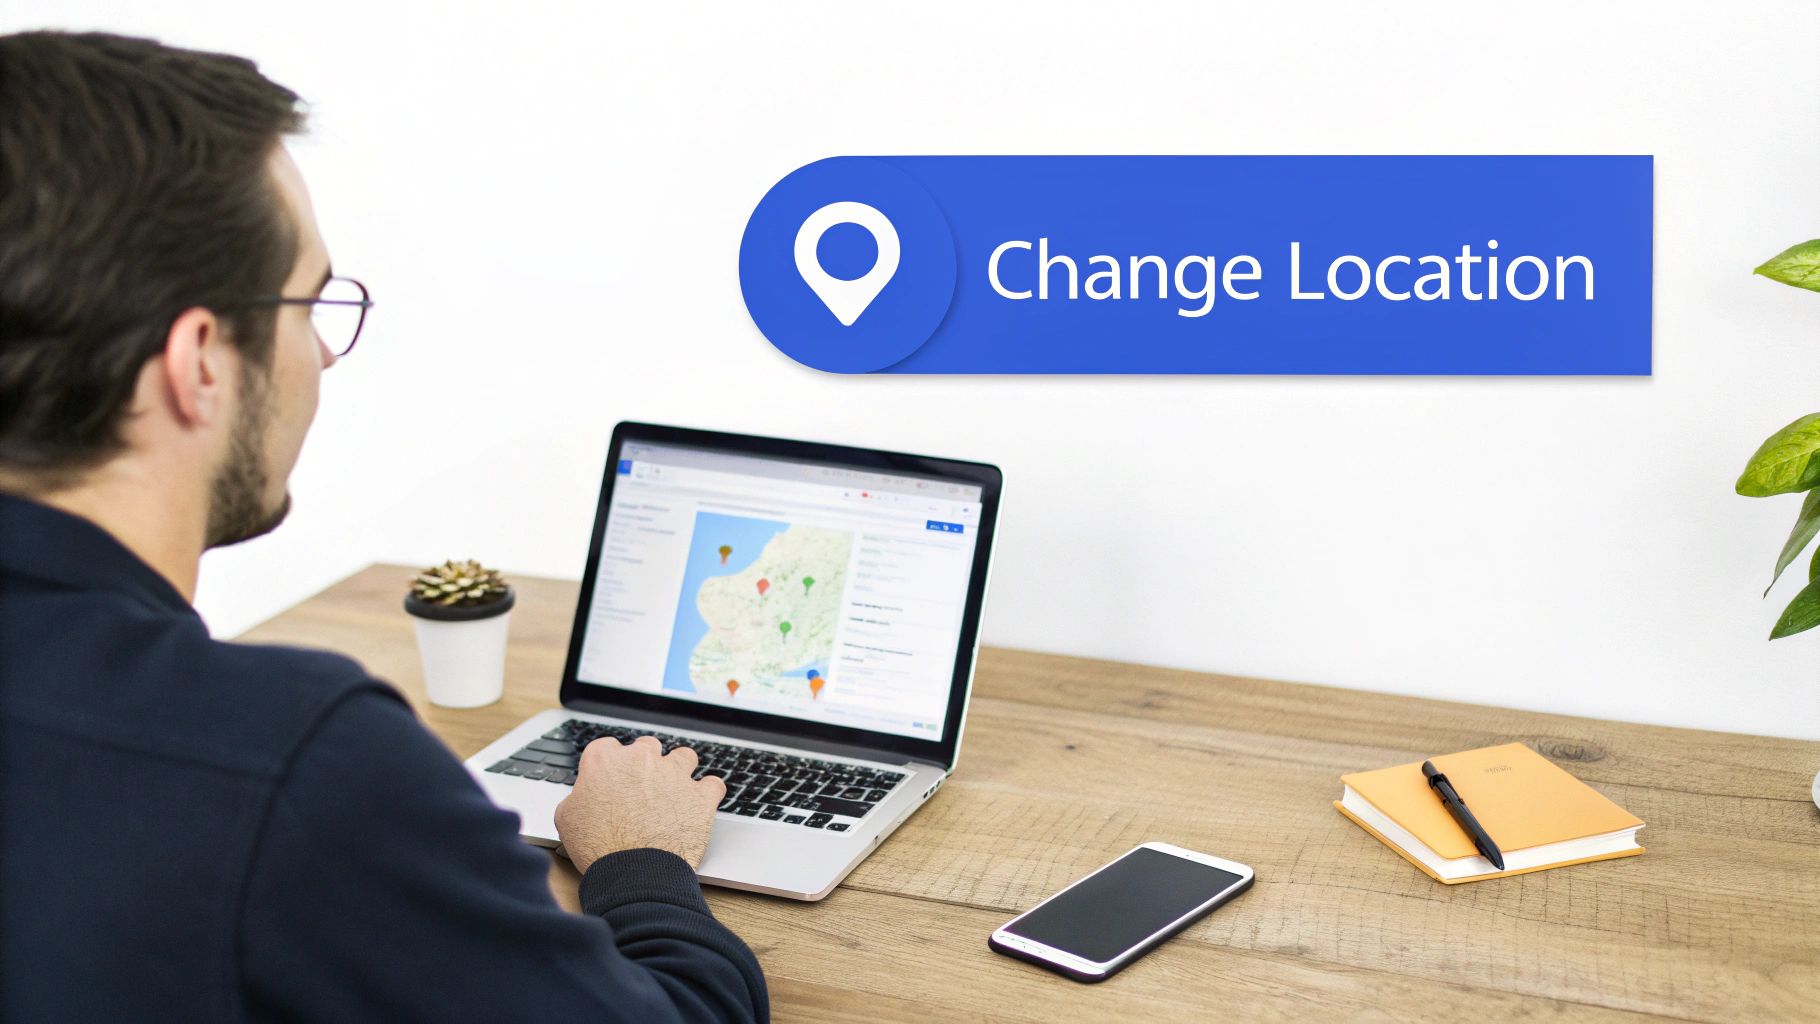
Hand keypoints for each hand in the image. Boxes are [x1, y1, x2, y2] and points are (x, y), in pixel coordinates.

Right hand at [554, 735, 724, 872]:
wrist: (634, 873)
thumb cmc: (598, 848)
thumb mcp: (566, 819)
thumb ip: (577, 797)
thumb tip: (582, 797)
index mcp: (605, 761)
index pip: (607, 747)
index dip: (609, 765)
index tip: (611, 779)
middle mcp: (642, 759)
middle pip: (647, 747)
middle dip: (645, 763)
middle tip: (641, 787)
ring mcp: (674, 774)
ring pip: (684, 756)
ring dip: (679, 770)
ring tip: (674, 790)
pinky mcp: (700, 796)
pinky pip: (713, 784)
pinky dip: (708, 793)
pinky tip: (700, 804)